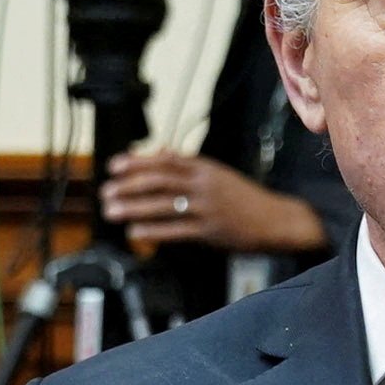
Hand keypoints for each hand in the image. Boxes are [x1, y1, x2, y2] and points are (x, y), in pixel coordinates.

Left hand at [101, 151, 328, 253]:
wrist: (278, 220)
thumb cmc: (246, 199)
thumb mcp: (218, 174)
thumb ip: (188, 164)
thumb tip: (162, 152)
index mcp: (205, 168)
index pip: (164, 161)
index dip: (137, 162)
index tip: (114, 166)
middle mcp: (204, 184)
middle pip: (160, 181)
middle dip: (129, 185)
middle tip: (106, 191)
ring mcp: (208, 208)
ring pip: (164, 204)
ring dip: (134, 207)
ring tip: (112, 211)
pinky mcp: (211, 231)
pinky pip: (177, 230)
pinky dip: (154, 231)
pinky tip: (136, 232)